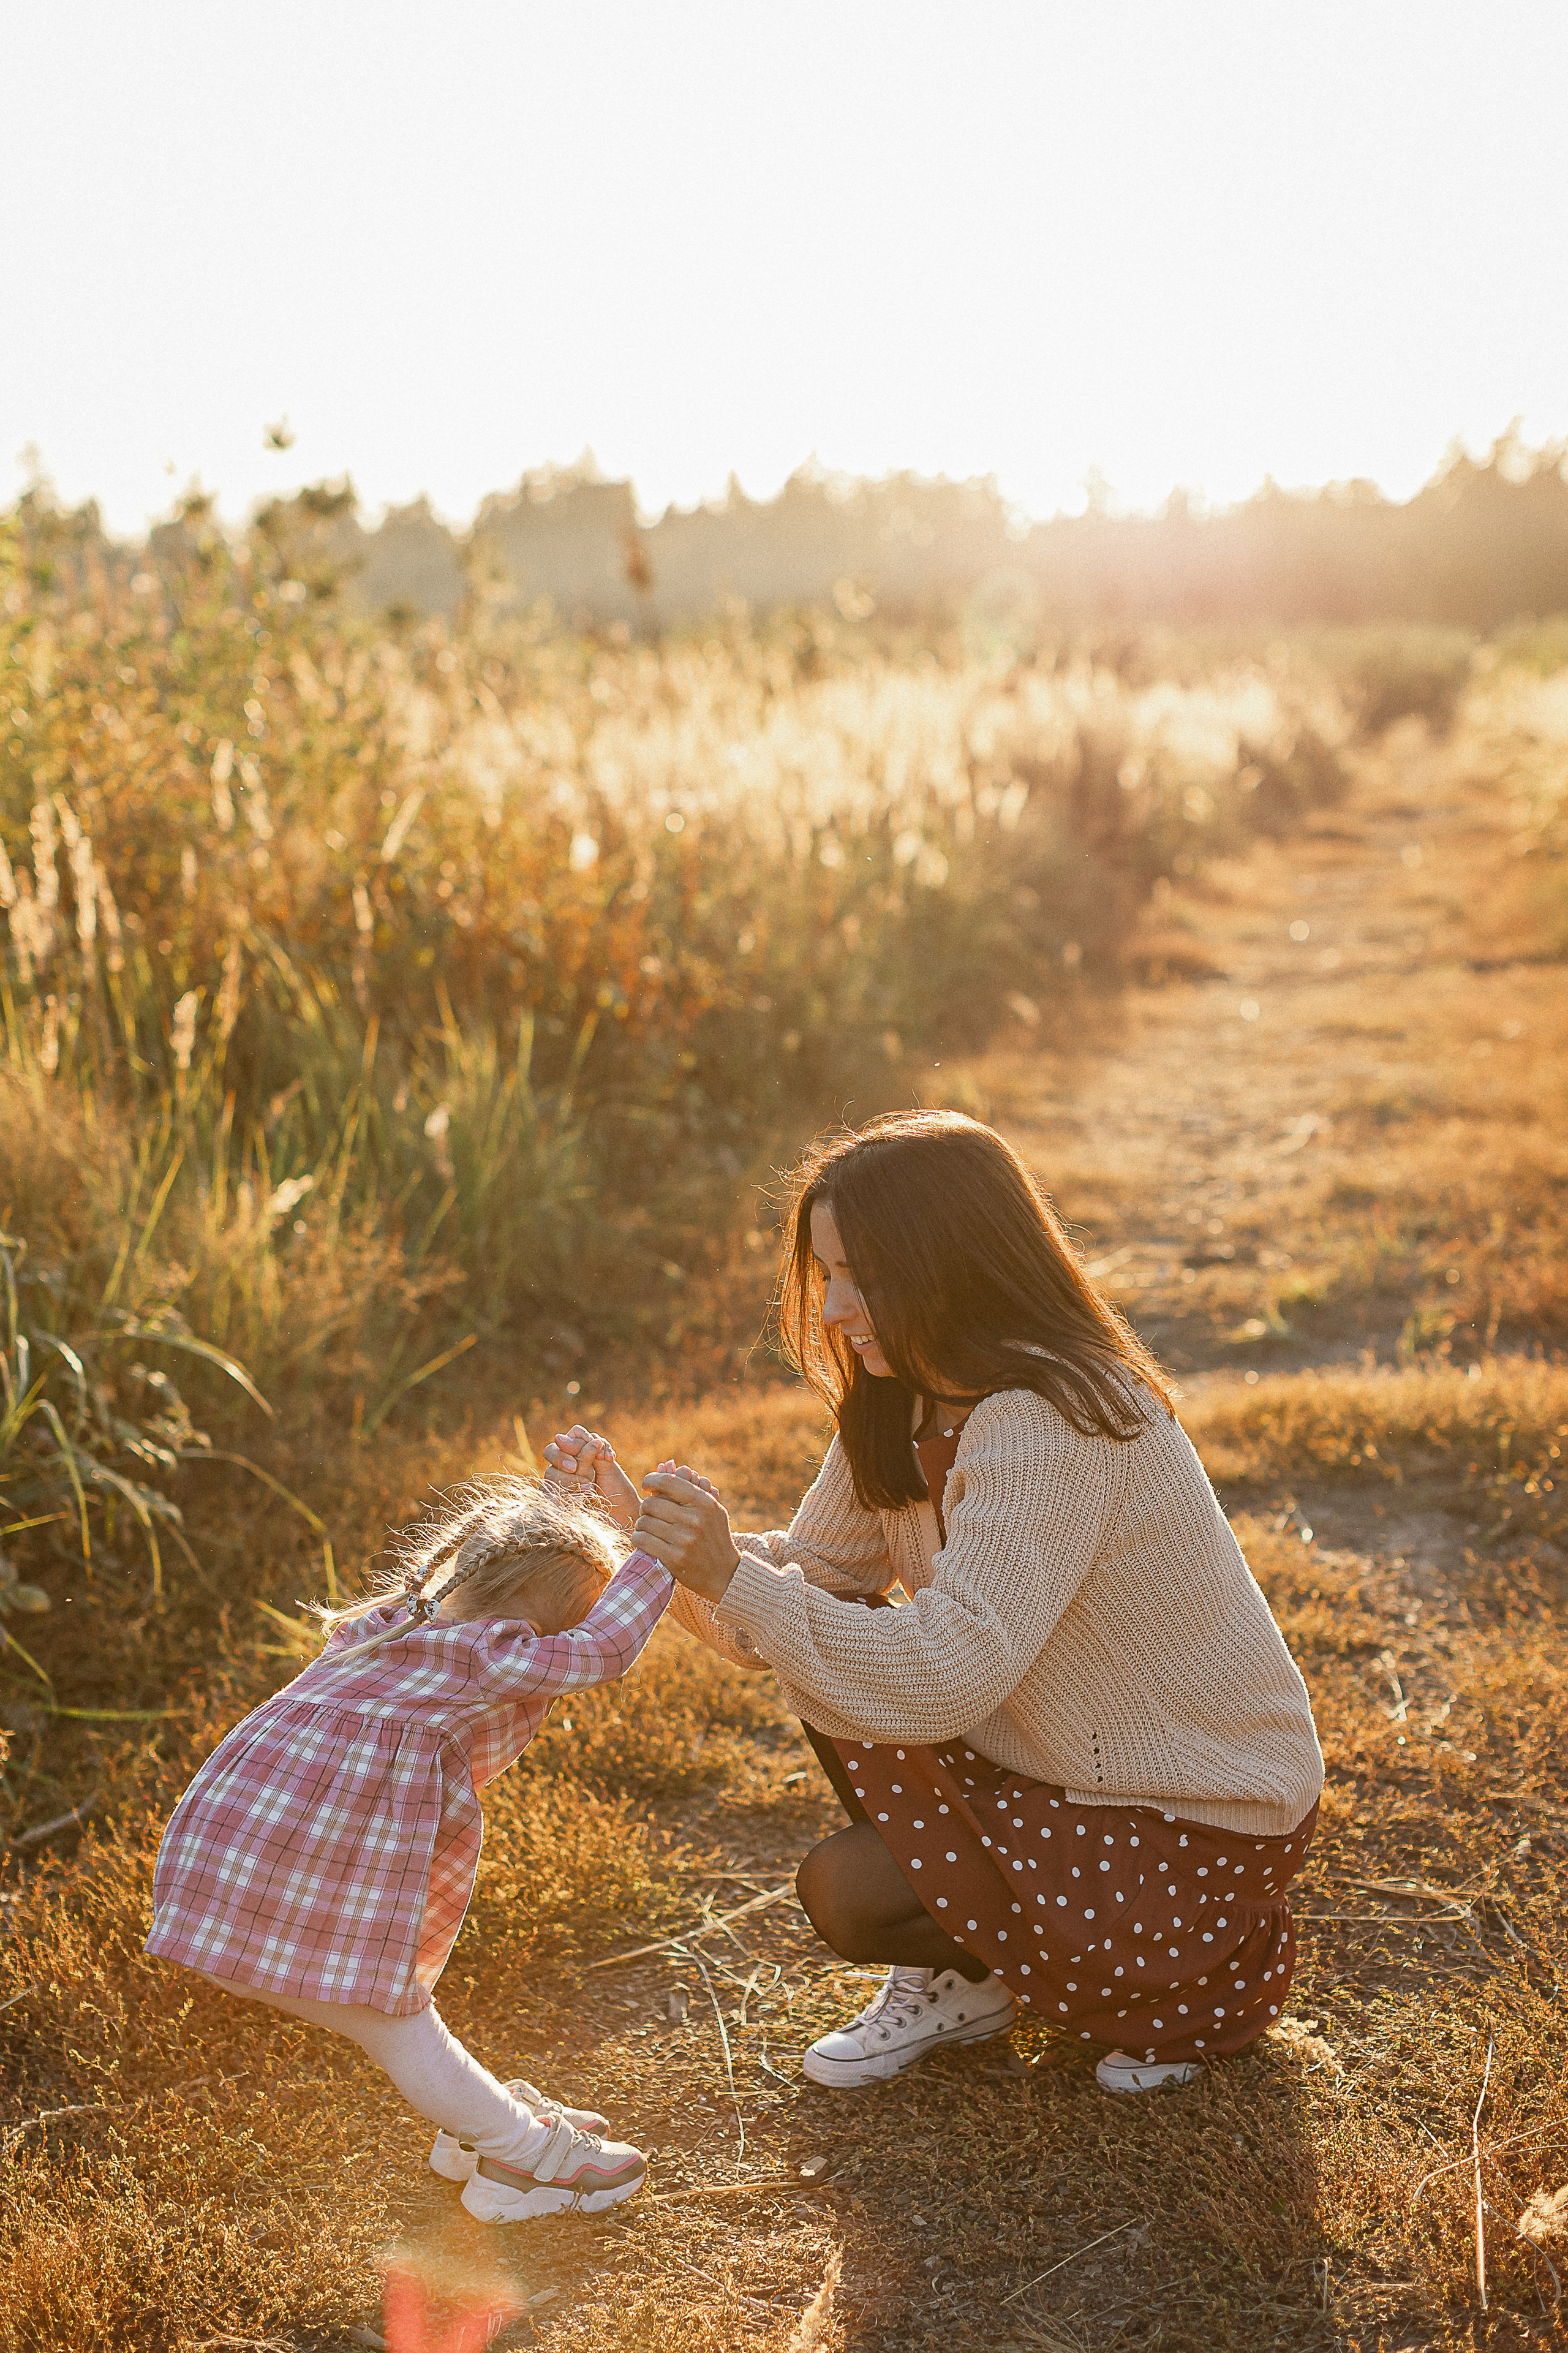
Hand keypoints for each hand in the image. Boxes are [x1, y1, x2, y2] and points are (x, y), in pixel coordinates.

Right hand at [541, 1424, 639, 1530]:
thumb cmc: (618, 1491)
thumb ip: (588, 1449)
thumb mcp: (607, 1465)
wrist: (624, 1517)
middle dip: (563, 1458)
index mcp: (579, 1454)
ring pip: (550, 1472)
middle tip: (576, 1467)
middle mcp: (566, 1467)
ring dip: (571, 1479)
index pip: (566, 1438)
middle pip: (551, 1451)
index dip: (576, 1440)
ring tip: (590, 1489)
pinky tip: (583, 1500)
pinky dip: (567, 1494)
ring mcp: (559, 1484)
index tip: (596, 1445)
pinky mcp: (556, 1502)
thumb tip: (560, 1437)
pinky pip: (549, 1493)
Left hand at [634, 1462, 740, 1602]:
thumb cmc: (713, 1536)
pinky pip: (643, 1540)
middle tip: (649, 1513)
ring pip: (644, 1522)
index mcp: (704, 1503)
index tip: (647, 1484)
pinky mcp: (675, 1558)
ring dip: (641, 1524)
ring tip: (647, 1528)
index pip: (669, 1482)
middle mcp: (695, 1519)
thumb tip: (666, 1465)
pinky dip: (638, 1538)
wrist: (725, 1573)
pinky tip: (644, 1540)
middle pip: (652, 1503)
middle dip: (646, 1507)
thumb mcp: (710, 1509)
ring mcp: (685, 1540)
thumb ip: (689, 1487)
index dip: (652, 1480)